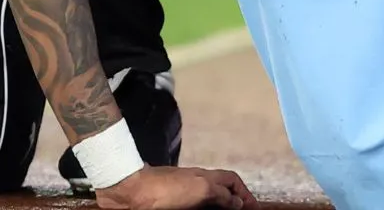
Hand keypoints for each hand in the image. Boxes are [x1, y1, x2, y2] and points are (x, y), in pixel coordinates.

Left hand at [94, 166, 252, 209]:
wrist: (130, 192)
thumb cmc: (166, 188)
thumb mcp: (201, 189)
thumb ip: (222, 194)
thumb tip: (238, 201)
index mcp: (206, 177)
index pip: (232, 182)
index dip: (244, 193)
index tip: (253, 207)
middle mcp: (196, 184)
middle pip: (220, 191)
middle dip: (232, 202)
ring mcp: (181, 195)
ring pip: (204, 201)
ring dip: (215, 207)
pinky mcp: (168, 205)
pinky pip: (191, 207)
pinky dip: (200, 209)